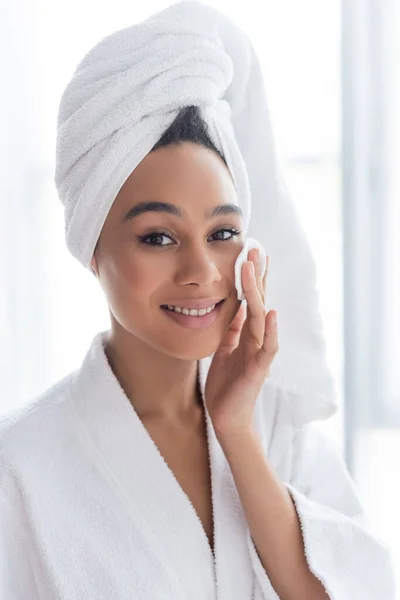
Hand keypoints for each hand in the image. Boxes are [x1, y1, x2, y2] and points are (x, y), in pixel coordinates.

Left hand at [204, 249, 278, 436]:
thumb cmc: (226, 386)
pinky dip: (270, 331)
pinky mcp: (258, 369)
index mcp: (246, 335)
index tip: (250, 254)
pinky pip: (267, 348)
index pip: (250, 301)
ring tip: (256, 269)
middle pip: (258, 303)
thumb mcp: (225, 350)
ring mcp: (258, 354)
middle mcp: (256, 340)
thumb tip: (234, 307)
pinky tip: (272, 314)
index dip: (251, 279)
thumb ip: (232, 330)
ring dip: (258, 293)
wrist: (226, 418)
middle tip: (255, 249)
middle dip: (256, 277)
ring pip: (260, 318)